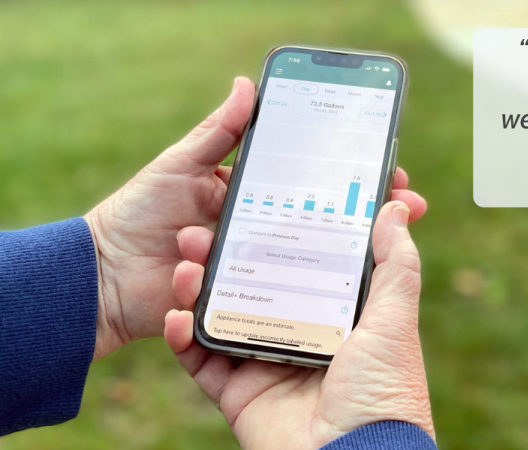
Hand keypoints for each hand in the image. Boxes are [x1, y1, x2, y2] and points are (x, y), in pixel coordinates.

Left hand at [84, 77, 425, 358]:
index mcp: (252, 196)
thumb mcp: (180, 165)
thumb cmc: (139, 213)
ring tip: (361, 240)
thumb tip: (247, 84)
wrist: (105, 276)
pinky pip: (278, 297)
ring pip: (310, 261)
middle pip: (326, 224)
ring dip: (339, 252)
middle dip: (368, 217)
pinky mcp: (247, 300)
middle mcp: (262, 231)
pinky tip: (326, 288)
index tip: (393, 174)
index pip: (314, 184)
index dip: (355, 180)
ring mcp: (257, 267)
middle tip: (405, 208)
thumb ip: (218, 132)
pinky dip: (302, 295)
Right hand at [164, 200, 432, 448]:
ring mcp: (268, 365)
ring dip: (198, 287)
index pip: (304, 265)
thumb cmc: (385, 390)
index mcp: (338, 316)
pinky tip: (176, 314)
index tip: (259, 202)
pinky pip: (202, 362)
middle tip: (204, 228)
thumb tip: (396, 208)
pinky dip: (184, 338)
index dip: (281, 234)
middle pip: (255, 286)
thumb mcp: (394, 319)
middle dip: (227, 256)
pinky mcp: (240, 394)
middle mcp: (301, 335)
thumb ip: (395, 264)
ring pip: (223, 316)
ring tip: (186, 260)